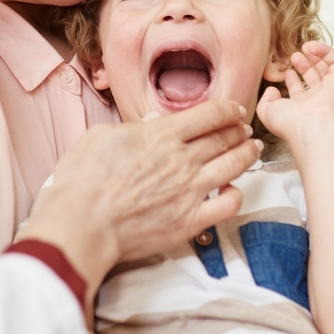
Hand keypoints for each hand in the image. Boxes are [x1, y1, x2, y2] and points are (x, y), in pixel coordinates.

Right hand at [17, 99, 260, 304]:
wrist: (82, 224)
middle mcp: (181, 159)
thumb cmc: (82, 180)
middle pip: (224, 138)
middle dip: (239, 130)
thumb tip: (154, 120)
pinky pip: (228, 205)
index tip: (234, 110)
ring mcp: (189, 191)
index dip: (228, 110)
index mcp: (160, 135)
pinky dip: (236, 195)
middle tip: (245, 129)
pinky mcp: (190, 221)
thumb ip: (132, 126)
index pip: (209, 115)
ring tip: (252, 150)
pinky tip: (232, 191)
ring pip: (234, 166)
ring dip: (247, 154)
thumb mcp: (100, 136)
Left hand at [256, 41, 333, 147]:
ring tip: (304, 46)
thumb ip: (265, 100)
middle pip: (313, 78)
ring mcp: (330, 90)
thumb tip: (272, 90)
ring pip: (325, 69)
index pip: (299, 90)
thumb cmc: (290, 123)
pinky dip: (325, 51)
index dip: (292, 79)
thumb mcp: (266, 112)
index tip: (285, 70)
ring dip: (315, 56)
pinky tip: (312, 46)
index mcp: (301, 108)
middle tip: (293, 56)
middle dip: (303, 65)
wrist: (312, 127)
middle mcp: (317, 99)